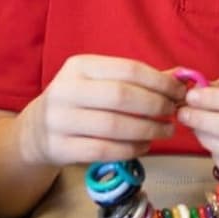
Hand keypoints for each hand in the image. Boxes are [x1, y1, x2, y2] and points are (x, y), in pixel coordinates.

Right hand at [17, 55, 182, 168]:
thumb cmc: (79, 101)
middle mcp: (66, 90)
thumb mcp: (99, 82)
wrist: (37, 130)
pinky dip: (131, 149)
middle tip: (174, 114)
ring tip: (165, 131)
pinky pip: (105, 151)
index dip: (159, 82)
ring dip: (148, 130)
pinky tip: (145, 146)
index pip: (127, 69)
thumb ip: (136, 80)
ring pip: (115, 127)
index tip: (180, 93)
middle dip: (156, 106)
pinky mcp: (60, 148)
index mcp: (78, 66)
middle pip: (122, 96)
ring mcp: (60, 121)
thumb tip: (181, 77)